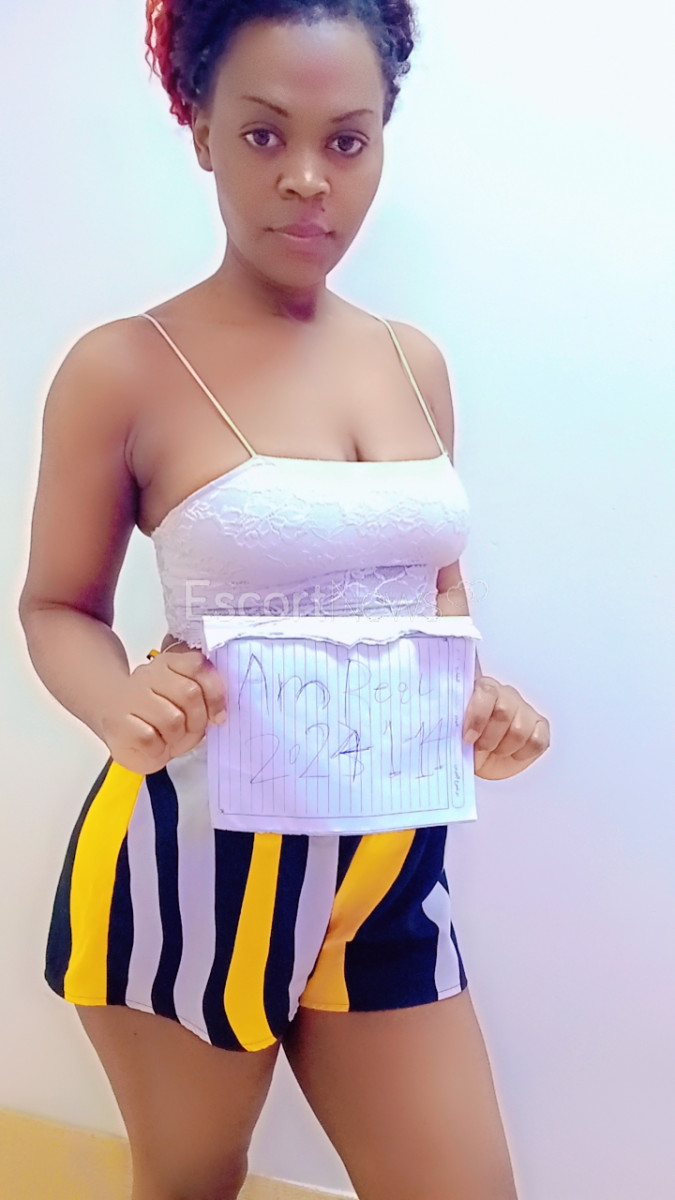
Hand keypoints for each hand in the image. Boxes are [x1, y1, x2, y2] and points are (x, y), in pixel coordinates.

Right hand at [100, 642, 226, 774]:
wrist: (121, 729)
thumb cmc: (160, 719)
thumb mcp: (190, 706)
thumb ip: (207, 698)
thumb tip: (218, 714)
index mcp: (170, 663)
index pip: (197, 665)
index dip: (214, 694)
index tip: (218, 715)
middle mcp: (149, 674)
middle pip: (189, 693)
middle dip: (198, 720)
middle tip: (192, 730)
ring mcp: (131, 696)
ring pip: (171, 718)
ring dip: (177, 737)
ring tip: (170, 739)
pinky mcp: (118, 721)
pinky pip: (149, 737)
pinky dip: (158, 749)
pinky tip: (154, 746)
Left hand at [462, 675, 549, 779]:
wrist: (482, 759)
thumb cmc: (467, 742)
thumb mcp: (454, 732)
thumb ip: (452, 723)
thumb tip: (443, 724)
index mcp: (482, 688)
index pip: (486, 692)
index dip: (477, 717)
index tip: (468, 737)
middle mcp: (506, 695)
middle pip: (504, 712)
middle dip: (489, 737)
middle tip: (480, 747)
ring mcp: (525, 710)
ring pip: (520, 729)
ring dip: (504, 747)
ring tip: (495, 750)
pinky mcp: (540, 727)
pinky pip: (537, 740)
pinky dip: (523, 753)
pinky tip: (512, 752)